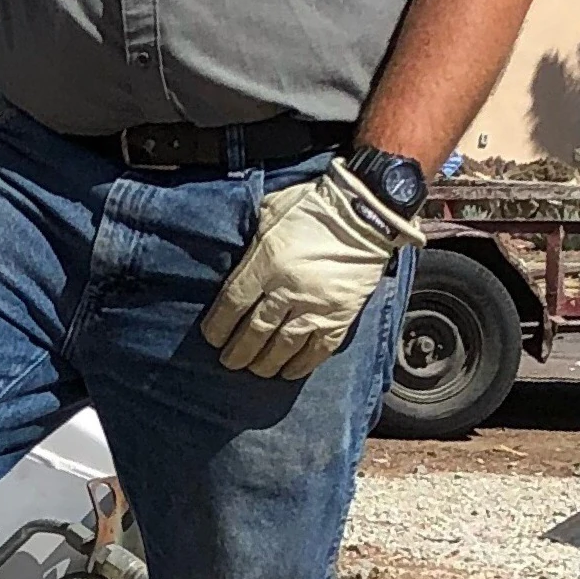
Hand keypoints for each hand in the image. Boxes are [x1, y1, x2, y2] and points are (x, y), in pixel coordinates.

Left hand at [199, 160, 425, 378]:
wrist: (367, 210)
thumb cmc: (313, 206)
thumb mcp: (269, 212)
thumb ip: (251, 240)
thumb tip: (230, 258)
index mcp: (267, 262)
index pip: (233, 304)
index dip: (219, 326)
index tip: (212, 337)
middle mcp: (289, 289)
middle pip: (255, 331)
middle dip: (238, 351)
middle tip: (229, 361)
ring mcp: (317, 305)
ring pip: (283, 345)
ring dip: (265, 362)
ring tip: (255, 369)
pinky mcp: (342, 315)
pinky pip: (318, 349)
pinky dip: (301, 364)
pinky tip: (288, 372)